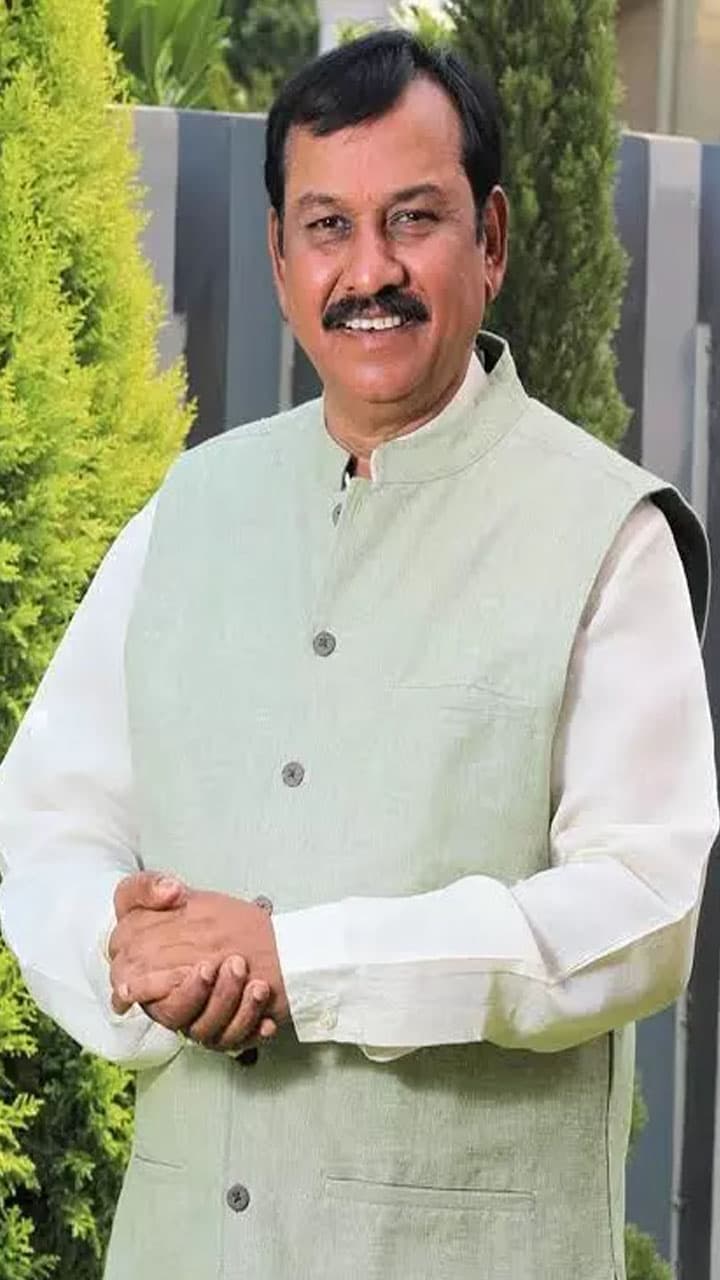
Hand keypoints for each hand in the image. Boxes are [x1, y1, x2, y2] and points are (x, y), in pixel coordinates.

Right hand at [109, 873, 285, 1048]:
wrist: (236, 931)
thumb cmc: (189, 917)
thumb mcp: (159, 892)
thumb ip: (147, 888)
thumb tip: (169, 891)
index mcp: (144, 974)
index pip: (137, 992)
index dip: (156, 987)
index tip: (195, 967)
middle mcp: (168, 1002)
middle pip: (175, 1013)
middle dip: (201, 993)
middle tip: (233, 964)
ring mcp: (196, 1019)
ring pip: (206, 1030)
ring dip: (232, 1006)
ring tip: (257, 984)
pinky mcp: (224, 1029)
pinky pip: (235, 1040)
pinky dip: (252, 1027)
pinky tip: (267, 1015)